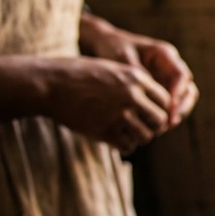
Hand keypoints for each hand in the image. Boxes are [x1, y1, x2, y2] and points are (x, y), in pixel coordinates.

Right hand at [40, 56, 172, 153]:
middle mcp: (132, 95)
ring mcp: (119, 114)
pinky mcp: (105, 130)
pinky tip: (115, 139)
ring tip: (127, 133)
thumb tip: (154, 104)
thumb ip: (134, 84)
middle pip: (160, 120)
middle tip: (142, 127)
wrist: (49, 84)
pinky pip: (127, 146)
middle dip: (153, 126)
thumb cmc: (78, 75)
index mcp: (136, 77)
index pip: (165, 100)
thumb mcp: (112, 70)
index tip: (150, 114)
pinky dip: (124, 145)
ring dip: (139, 137)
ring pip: (146, 136)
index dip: (160, 109)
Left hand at [79, 13, 198, 127]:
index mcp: (164, 54)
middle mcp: (171, 67)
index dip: (178, 92)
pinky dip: (168, 114)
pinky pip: (171, 104)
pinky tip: (159, 125)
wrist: (104, 46)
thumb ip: (137, 72)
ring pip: (183, 99)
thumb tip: (150, 89)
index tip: (168, 106)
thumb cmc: (112, 48)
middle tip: (171, 120)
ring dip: (178, 112)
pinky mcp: (161, 89)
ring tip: (166, 125)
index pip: (180, 75)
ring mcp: (168, 79)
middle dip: (182, 105)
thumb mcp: (121, 57)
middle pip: (188, 88)